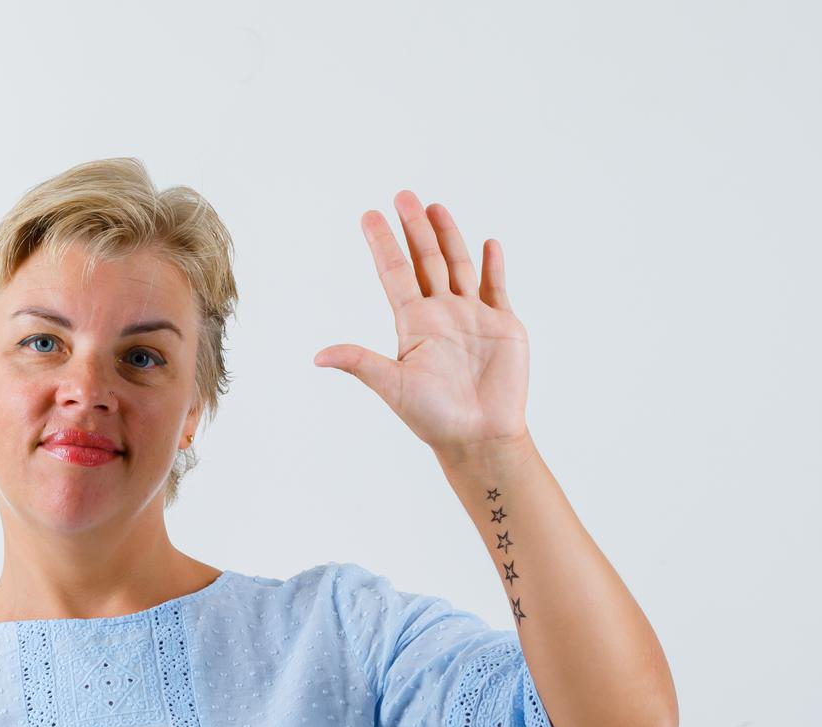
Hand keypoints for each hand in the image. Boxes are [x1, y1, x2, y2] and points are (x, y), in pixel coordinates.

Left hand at [313, 189, 531, 465]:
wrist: (480, 436)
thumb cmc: (434, 417)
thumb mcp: (393, 386)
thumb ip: (361, 363)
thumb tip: (318, 357)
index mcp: (413, 324)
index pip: (395, 273)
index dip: (383, 244)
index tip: (369, 215)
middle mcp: (441, 314)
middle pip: (426, 261)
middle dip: (414, 228)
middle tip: (402, 194)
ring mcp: (472, 318)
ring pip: (459, 266)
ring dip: (448, 237)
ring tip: (436, 207)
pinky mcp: (503, 326)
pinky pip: (497, 288)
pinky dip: (493, 265)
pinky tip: (487, 243)